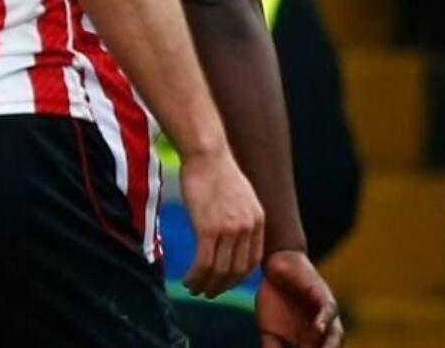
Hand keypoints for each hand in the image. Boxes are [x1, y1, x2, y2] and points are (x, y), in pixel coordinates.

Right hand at [178, 148, 265, 297]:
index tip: (223, 281)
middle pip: (236, 270)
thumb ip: (239, 215)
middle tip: (207, 291)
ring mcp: (230, 229)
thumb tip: (228, 231)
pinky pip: (204, 262)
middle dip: (221, 286)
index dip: (237, 276)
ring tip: (194, 288)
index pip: (252, 261)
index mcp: (258, 220)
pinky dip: (195, 276)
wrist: (205, 152)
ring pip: (219, 270)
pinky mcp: (209, 228)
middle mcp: (248, 228)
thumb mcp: (238, 194)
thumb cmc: (214, 169)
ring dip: (206, 284)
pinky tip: (186, 279)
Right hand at [256, 250, 343, 347]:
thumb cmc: (275, 298)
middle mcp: (324, 333)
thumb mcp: (269, 331)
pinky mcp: (324, 297)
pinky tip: (316, 329)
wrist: (276, 266)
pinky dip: (324, 320)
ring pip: (335, 337)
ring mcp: (326, 316)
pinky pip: (329, 311)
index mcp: (312, 344)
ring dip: (330, 347)